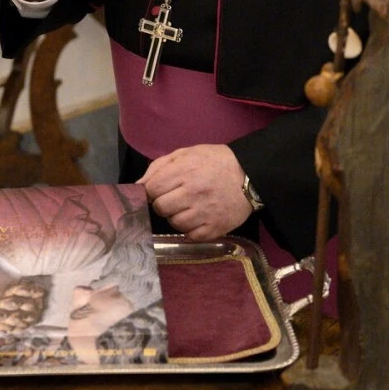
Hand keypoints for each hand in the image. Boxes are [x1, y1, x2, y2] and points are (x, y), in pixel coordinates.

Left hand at [138, 144, 252, 241]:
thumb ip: (159, 167)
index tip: (157, 190)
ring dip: (176, 216)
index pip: (151, 189)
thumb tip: (138, 186)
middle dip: (163, 203)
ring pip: (174, 223)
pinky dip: (190, 229)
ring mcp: (204, 213)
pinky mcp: (215, 229)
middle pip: (160, 207)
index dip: (150, 191)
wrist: (250, 175)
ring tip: (188, 207)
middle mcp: (193, 193)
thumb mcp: (186, 153)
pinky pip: (190, 236)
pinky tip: (198, 218)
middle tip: (175, 198)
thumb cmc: (214, 162)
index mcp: (184, 171)